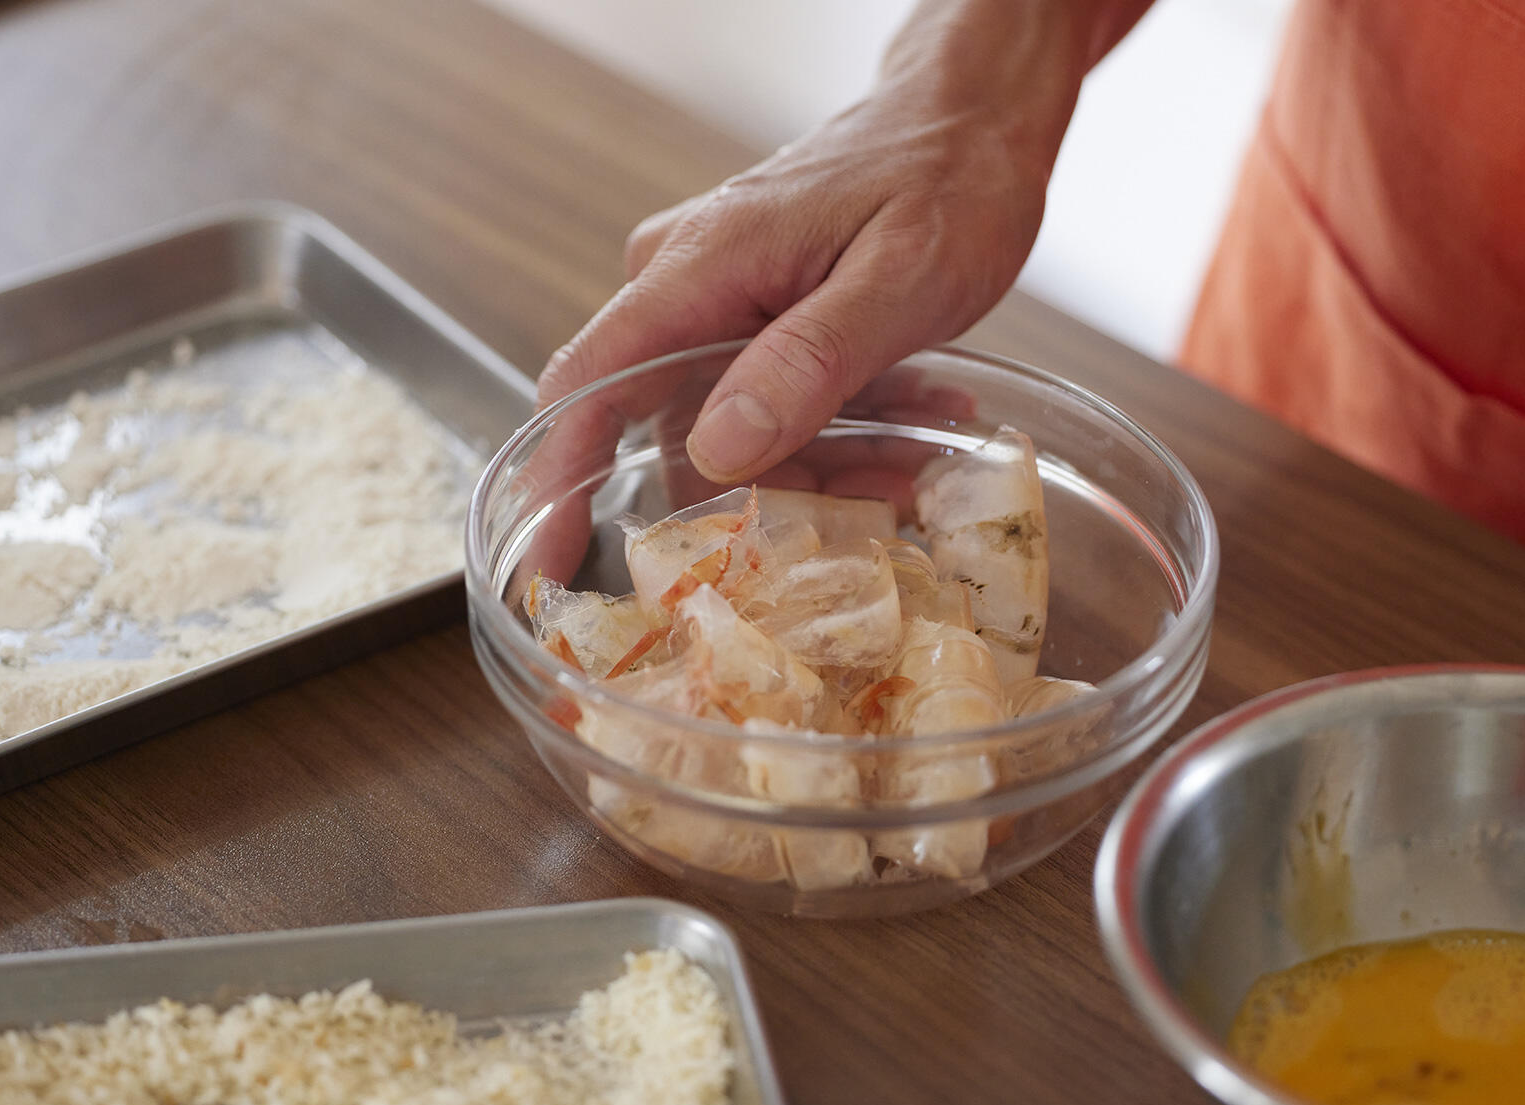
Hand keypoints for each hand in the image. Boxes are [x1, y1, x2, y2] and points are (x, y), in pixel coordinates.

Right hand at [536, 0, 1099, 484]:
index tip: (552, 569)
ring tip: (918, 449)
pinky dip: (840, 431)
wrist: (972, 117)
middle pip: (681, 436)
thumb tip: (719, 449)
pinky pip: (771, 409)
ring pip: (738, 435)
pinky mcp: (753, 322)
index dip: (562, 486)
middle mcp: (685, 288)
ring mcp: (716, 306)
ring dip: (827, 463)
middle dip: (774, 491)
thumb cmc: (946, 177)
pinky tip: (912, 418)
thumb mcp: (898, 281)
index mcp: (699, 268)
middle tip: (882, 495)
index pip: (591, 385)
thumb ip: (807, 364)